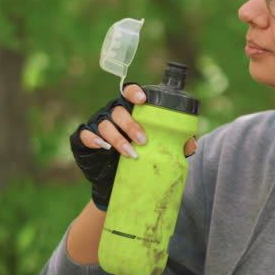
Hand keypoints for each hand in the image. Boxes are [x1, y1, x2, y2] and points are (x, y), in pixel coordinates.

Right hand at [70, 84, 196, 209]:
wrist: (114, 182)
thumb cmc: (137, 158)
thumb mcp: (156, 151)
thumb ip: (173, 145)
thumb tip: (191, 144)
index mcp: (130, 110)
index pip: (129, 93)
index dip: (134, 92)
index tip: (143, 100)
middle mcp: (113, 114)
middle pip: (119, 110)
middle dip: (131, 124)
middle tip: (143, 140)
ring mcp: (97, 125)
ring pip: (105, 124)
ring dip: (117, 137)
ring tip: (130, 152)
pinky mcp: (84, 140)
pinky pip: (85, 135)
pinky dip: (93, 139)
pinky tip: (102, 146)